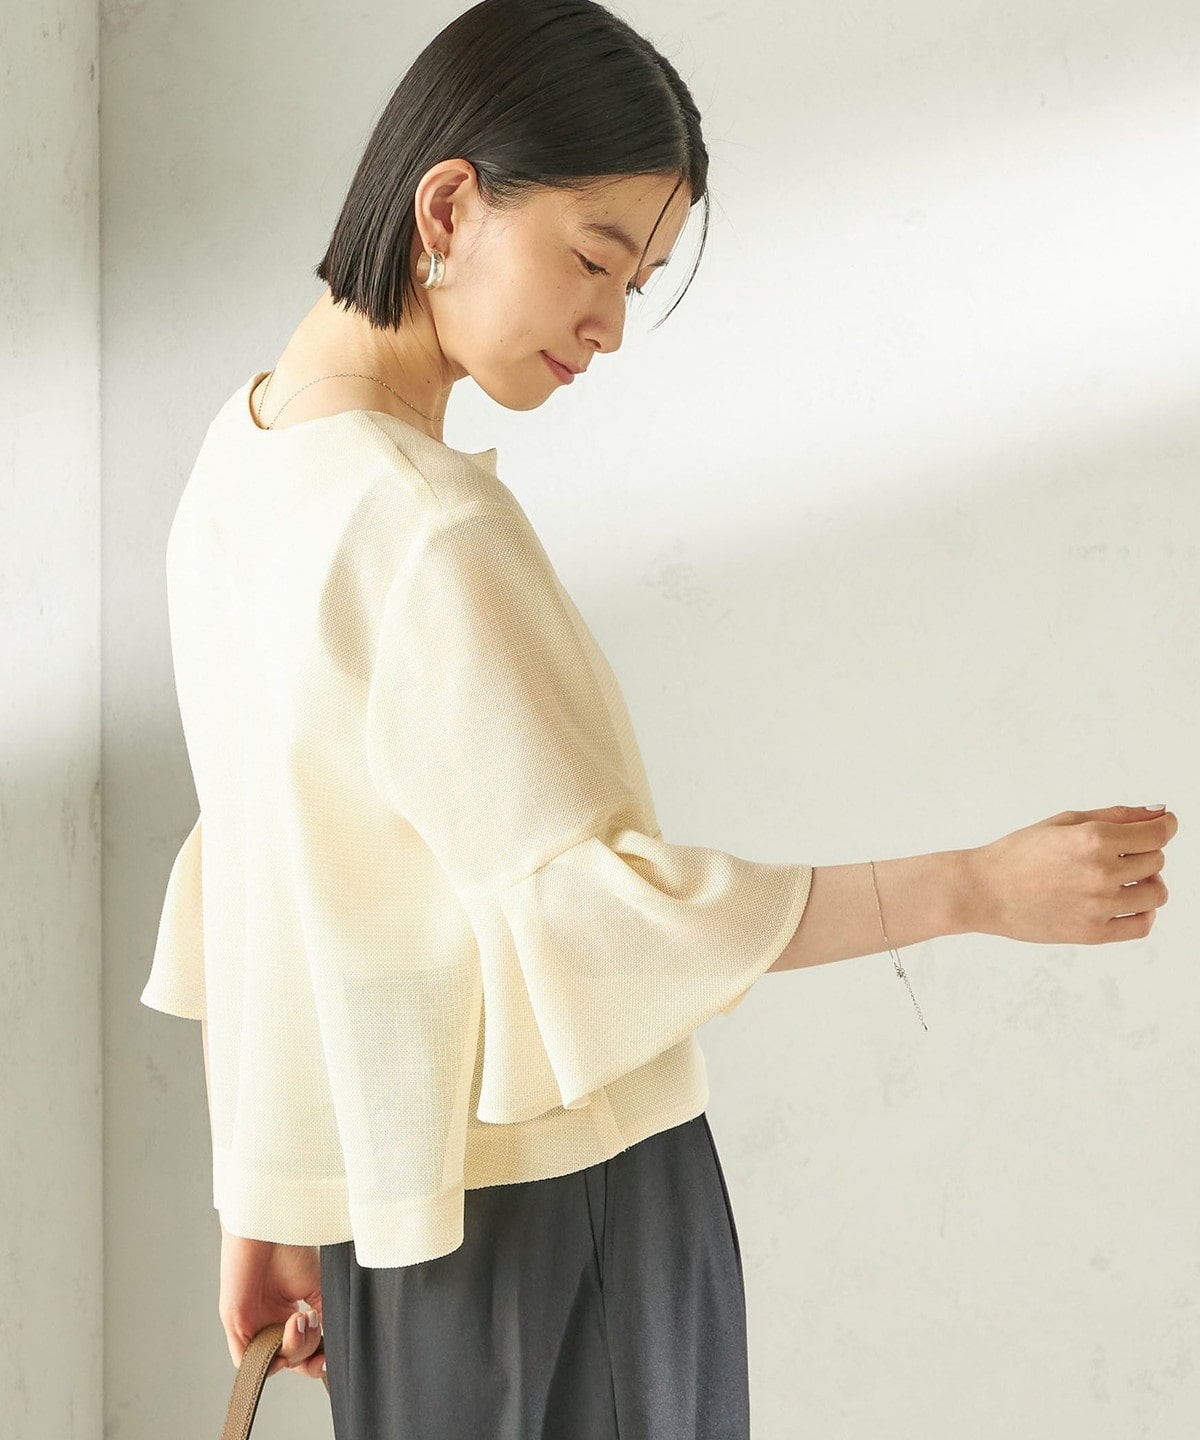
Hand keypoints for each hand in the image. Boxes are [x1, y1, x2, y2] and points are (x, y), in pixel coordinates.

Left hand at [218, 1229, 326, 1380]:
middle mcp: (268, 1322)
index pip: (301, 1350)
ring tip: (302, 1318)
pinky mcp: (235, 1323)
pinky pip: (247, 1360)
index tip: (328, 1356)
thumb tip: (332, 1346)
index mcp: (286, 1314)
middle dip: (307, 1351)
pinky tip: (288, 1332)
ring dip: (293, 1349)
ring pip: (272, 1362)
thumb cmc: (290, 1247)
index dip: (315, 1359)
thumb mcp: (317, 1288)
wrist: (273, 1225)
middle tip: (314, 1321)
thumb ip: (324, 1318)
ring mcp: (251, 1324)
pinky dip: (268, 1360)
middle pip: (290, 1359)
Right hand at [960, 804, 1177, 943]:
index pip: (1157, 833)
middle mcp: (1100, 873)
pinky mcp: (1094, 933)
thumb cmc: (1019, 853)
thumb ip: (1115, 816)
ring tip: (1121, 878)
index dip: (1166, 825)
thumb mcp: (1064, 822)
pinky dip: (1143, 912)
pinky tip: (1124, 901)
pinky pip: (1143, 924)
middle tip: (1119, 853)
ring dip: (1147, 882)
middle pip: (1157, 860)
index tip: (1164, 824)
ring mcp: (1099, 906)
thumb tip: (1158, 812)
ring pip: (1157, 892)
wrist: (984, 891)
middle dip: (1144, 852)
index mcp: (1093, 839)